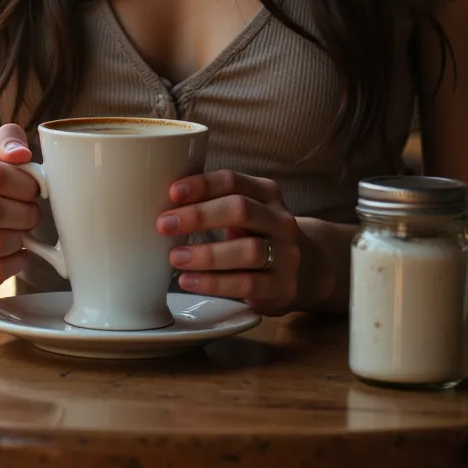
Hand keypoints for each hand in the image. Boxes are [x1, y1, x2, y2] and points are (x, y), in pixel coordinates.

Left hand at [156, 169, 330, 314]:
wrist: (306, 269)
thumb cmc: (258, 234)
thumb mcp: (246, 212)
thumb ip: (215, 203)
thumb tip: (161, 203)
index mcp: (267, 193)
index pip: (233, 180)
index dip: (202, 185)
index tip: (172, 192)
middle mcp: (280, 220)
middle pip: (241, 210)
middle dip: (199, 216)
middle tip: (164, 225)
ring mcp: (286, 255)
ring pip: (248, 250)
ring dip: (206, 254)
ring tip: (174, 257)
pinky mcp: (282, 287)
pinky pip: (247, 284)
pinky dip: (214, 283)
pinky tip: (189, 281)